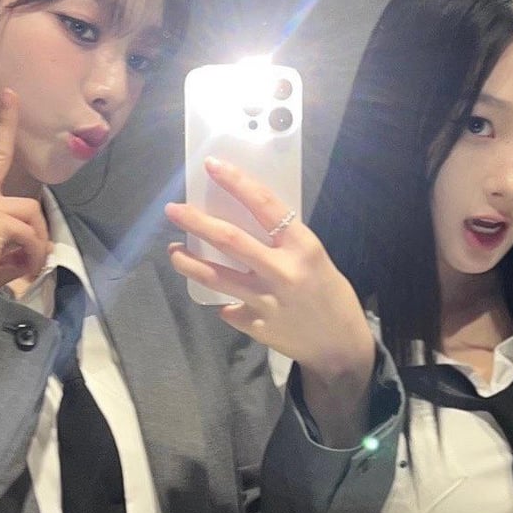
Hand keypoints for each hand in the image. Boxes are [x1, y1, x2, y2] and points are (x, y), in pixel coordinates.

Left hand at [166, 158, 374, 382]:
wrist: (340, 346)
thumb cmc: (330, 294)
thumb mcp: (314, 258)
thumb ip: (283, 242)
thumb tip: (244, 222)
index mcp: (303, 247)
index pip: (264, 205)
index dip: (236, 182)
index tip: (212, 166)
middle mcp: (282, 272)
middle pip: (229, 239)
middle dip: (195, 221)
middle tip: (173, 210)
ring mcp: (266, 301)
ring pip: (215, 276)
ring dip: (188, 261)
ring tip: (174, 251)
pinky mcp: (256, 326)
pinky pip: (229, 309)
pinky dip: (224, 301)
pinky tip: (222, 298)